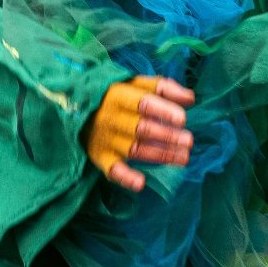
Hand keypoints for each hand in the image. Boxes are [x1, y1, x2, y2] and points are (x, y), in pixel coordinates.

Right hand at [84, 77, 194, 192]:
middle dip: (167, 136)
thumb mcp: (136, 84)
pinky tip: (141, 183)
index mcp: (119, 95)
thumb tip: (190, 99)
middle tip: (189, 141)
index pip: (143, 102)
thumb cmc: (117, 96)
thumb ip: (163, 88)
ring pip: (135, 149)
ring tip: (184, 157)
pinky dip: (125, 178)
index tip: (183, 119)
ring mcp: (105, 140)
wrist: (77, 111)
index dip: (163, 110)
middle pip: (142, 128)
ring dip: (160, 155)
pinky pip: (112, 170)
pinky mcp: (101, 158)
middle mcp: (111, 118)